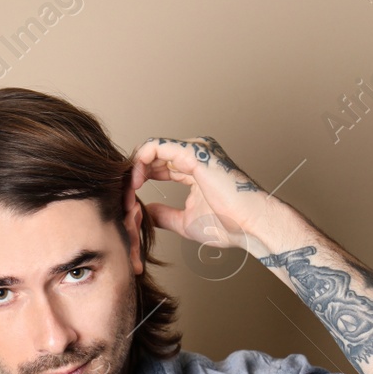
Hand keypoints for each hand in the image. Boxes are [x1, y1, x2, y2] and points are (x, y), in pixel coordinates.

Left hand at [128, 136, 277, 256]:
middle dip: (133, 176)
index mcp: (195, 167)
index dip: (139, 180)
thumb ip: (164, 214)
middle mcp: (195, 154)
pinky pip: (155, 147)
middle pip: (152, 156)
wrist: (250, 226)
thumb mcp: (185, 221)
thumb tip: (146, 213)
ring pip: (151, 149)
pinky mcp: (193, 152)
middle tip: (123, 198)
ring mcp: (195, 150)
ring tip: (128, 193)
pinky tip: (135, 183)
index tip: (128, 200)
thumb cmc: (228, 225)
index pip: (158, 165)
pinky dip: (140, 163)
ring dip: (134, 171)